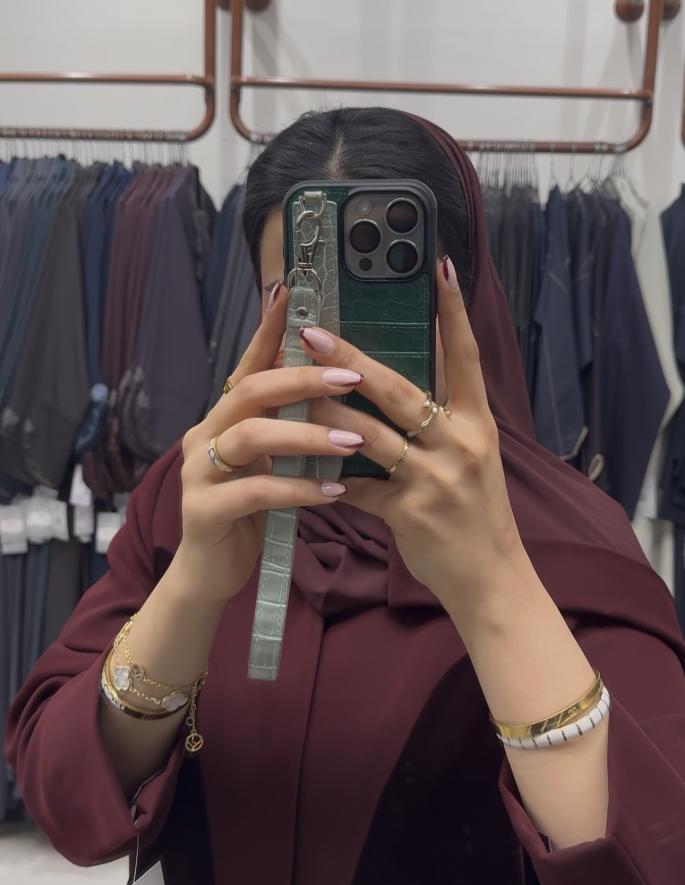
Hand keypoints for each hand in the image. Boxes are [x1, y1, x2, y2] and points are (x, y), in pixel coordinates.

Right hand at [178, 281, 367, 600]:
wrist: (210, 572)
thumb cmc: (251, 512)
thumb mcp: (271, 462)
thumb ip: (289, 427)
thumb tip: (339, 388)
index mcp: (225, 418)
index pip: (249, 364)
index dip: (269, 329)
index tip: (292, 292)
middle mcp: (205, 435)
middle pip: (251, 391)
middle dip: (302, 379)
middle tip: (350, 377)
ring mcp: (199, 472)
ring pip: (252, 437)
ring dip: (307, 436)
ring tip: (354, 441)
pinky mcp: (204, 511)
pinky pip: (256, 492)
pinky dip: (298, 489)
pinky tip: (333, 492)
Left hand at [297, 255, 525, 617]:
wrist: (492, 580)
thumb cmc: (478, 514)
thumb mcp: (473, 458)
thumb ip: (442, 420)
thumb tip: (395, 382)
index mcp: (478, 424)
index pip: (465, 357)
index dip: (453, 312)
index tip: (438, 266)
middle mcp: (460, 443)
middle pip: (399, 389)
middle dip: (351, 359)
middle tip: (313, 332)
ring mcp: (435, 478)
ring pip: (369, 434)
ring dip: (326, 413)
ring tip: (292, 392)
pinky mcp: (410, 512)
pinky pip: (358, 488)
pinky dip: (330, 478)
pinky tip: (304, 470)